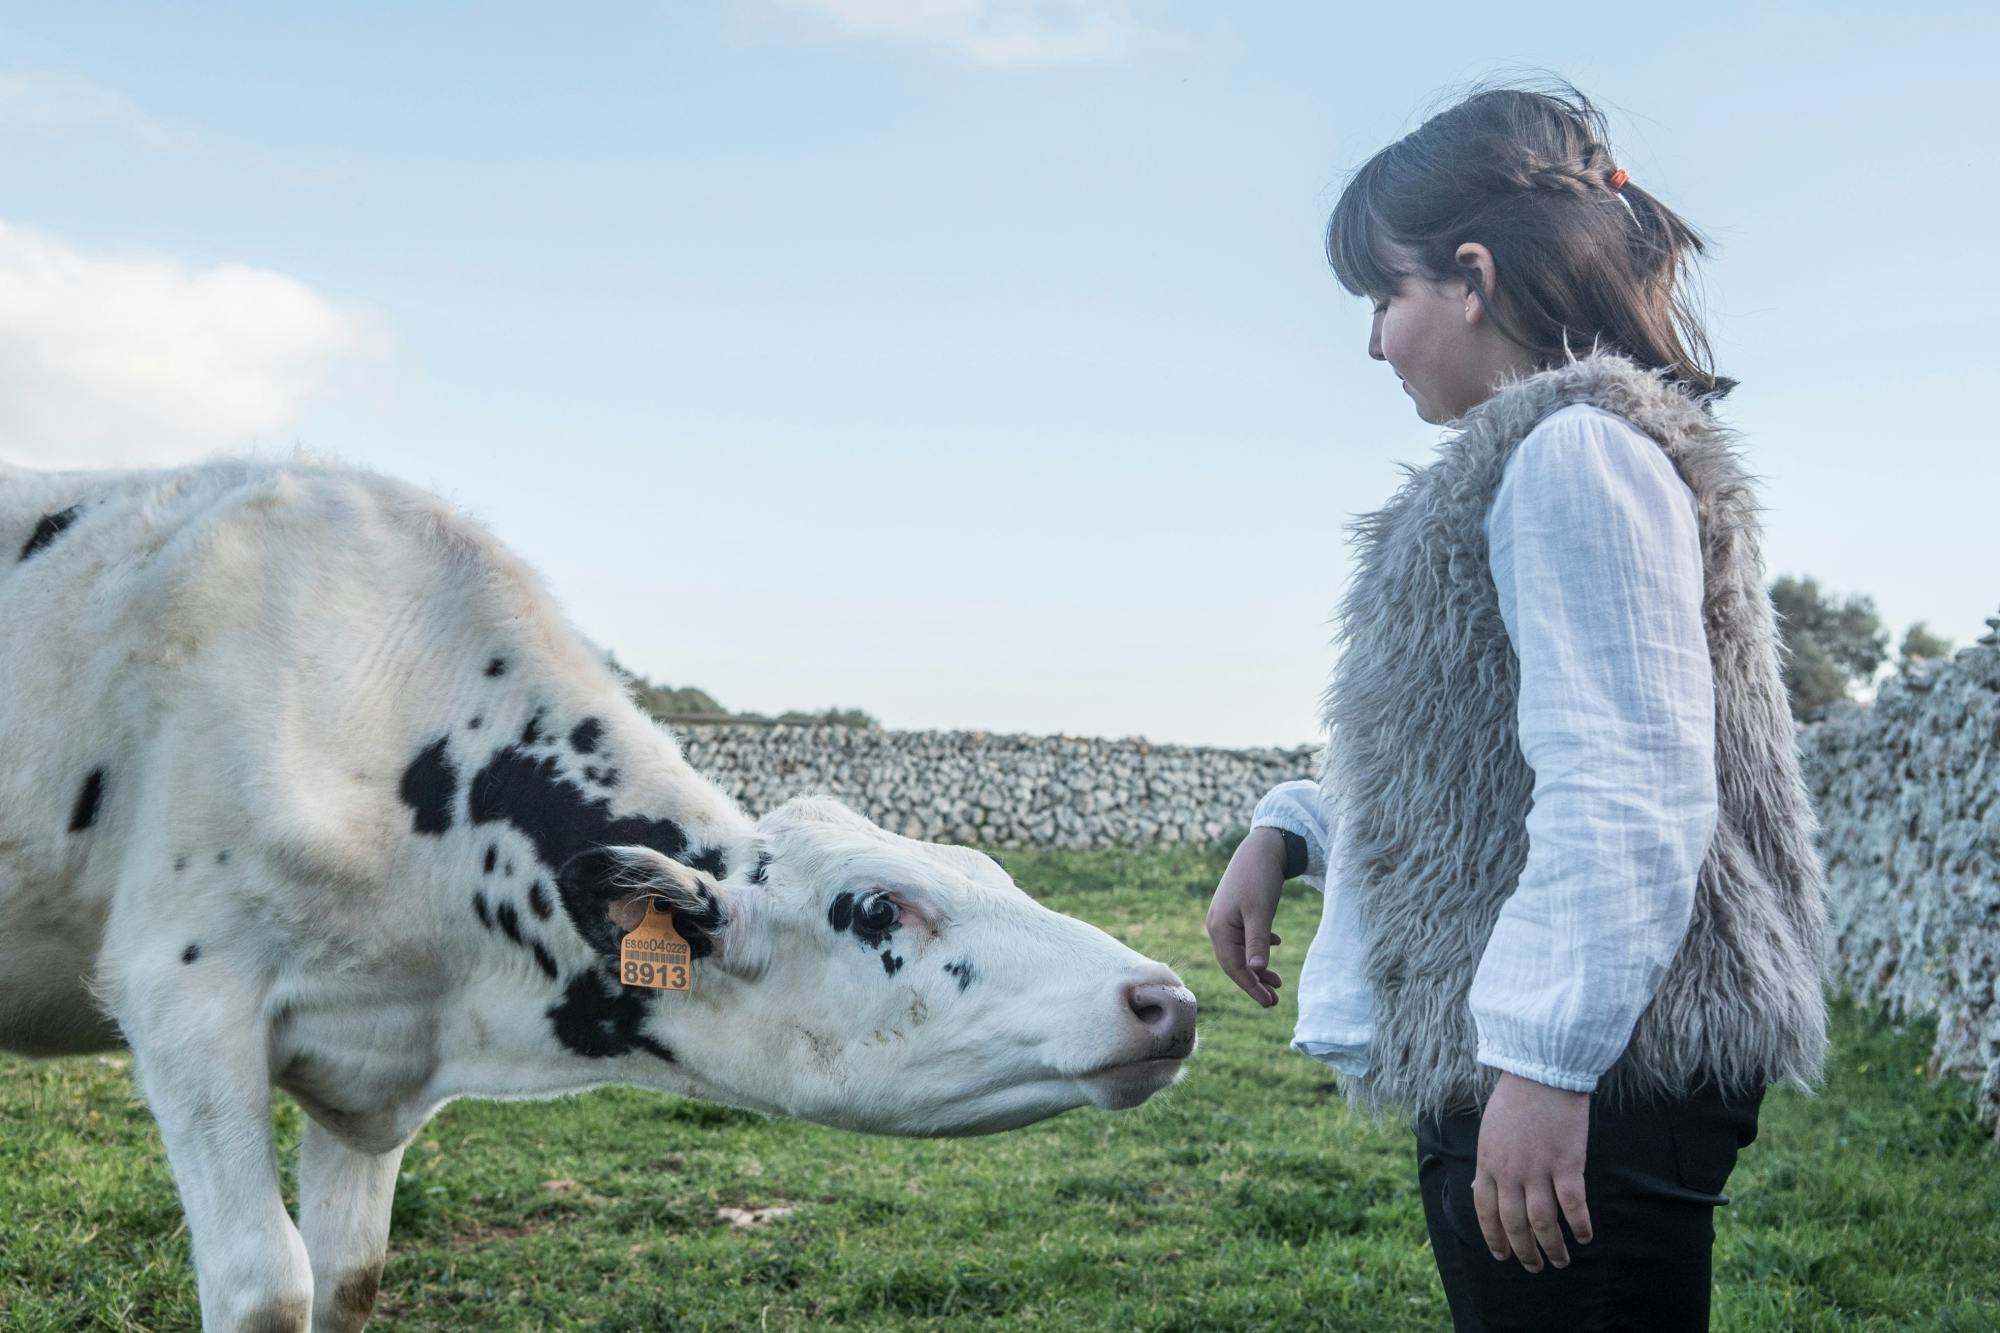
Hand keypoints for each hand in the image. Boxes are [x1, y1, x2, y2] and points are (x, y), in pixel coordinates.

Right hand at [1204, 827, 1286, 1006]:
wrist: (1262, 846)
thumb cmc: (1260, 878)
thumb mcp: (1260, 912)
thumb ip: (1257, 943)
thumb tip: (1256, 971)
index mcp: (1219, 928)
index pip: (1234, 967)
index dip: (1251, 987)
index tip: (1270, 1003)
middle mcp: (1218, 925)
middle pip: (1235, 962)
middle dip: (1254, 981)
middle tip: (1276, 998)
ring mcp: (1226, 917)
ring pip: (1240, 950)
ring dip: (1258, 966)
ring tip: (1277, 980)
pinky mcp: (1236, 909)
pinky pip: (1245, 936)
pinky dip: (1259, 946)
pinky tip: (1276, 944)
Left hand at [1473, 1071, 1593, 1271]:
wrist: (1541, 1070)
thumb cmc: (1515, 1099)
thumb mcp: (1488, 1132)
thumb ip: (1488, 1164)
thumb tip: (1479, 1191)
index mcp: (1488, 1163)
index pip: (1485, 1211)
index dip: (1494, 1238)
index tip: (1502, 1257)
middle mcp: (1510, 1172)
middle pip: (1514, 1223)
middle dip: (1524, 1251)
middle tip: (1535, 1267)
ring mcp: (1538, 1169)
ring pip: (1542, 1222)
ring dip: (1552, 1247)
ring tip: (1560, 1261)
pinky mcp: (1567, 1163)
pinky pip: (1573, 1205)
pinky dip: (1579, 1225)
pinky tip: (1584, 1237)